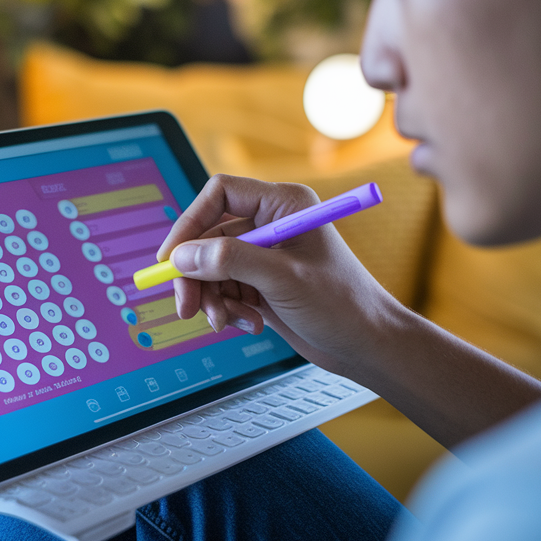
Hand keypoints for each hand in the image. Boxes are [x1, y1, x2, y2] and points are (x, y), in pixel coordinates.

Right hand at [158, 175, 401, 376]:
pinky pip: (224, 288)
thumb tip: (182, 256)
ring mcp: (265, 254)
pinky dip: (227, 309)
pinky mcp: (261, 282)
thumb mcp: (283, 279)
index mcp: (283, 204)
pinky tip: (249, 324)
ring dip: (213, 298)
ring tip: (229, 322)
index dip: (190, 223)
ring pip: (212, 266)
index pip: (219, 194)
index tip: (172, 259)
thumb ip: (230, 261)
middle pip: (208, 237)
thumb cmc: (343, 304)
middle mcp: (271, 223)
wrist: (368, 345)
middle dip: (197, 275)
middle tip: (188, 307)